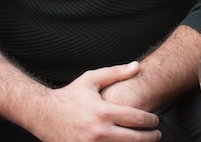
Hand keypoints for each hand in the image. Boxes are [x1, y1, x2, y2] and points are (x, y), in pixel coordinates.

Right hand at [31, 61, 160, 141]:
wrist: (42, 114)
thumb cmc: (69, 95)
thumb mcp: (91, 80)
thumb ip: (116, 72)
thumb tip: (137, 66)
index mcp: (103, 112)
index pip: (137, 119)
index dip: (151, 121)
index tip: (155, 121)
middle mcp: (98, 131)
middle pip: (135, 139)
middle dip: (150, 137)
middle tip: (157, 135)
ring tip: (144, 141)